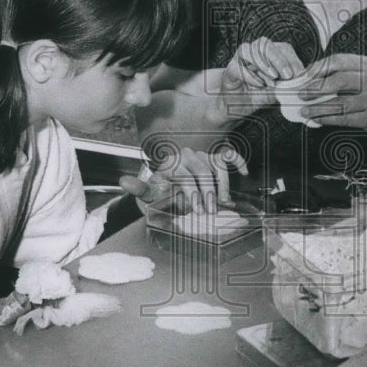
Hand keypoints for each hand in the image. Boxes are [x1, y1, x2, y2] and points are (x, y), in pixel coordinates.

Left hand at [119, 144, 247, 213]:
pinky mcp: (214, 158)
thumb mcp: (148, 193)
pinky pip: (228, 155)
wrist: (168, 190)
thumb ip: (138, 188)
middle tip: (210, 211)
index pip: (185, 175)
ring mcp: (202, 156)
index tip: (197, 209)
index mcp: (171, 162)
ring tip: (223, 202)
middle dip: (208, 192)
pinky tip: (243, 172)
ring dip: (222, 184)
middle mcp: (187, 155)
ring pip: (217, 164)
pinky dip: (237, 161)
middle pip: (203, 171)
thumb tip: (123, 182)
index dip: (192, 193)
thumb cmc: (160, 193)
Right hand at [218, 38, 304, 116]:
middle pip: (265, 44)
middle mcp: (254, 53)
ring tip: (273, 78)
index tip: (299, 74)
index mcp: (269, 54)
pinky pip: (238, 67)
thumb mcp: (278, 90)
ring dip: (264, 63)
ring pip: (248, 50)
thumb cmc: (258, 95)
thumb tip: (302, 79)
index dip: (292, 58)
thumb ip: (288, 83)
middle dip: (279, 59)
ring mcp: (240, 60)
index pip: (282, 48)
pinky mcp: (230, 70)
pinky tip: (259, 84)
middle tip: (288, 75)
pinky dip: (250, 75)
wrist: (238, 105)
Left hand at [296, 54, 366, 130]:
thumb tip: (307, 77)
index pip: (338, 61)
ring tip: (303, 111)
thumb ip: (341, 72)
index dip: (318, 68)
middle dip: (316, 88)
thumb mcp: (364, 73)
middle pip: (339, 81)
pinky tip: (316, 119)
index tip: (302, 76)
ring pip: (340, 104)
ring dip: (318, 108)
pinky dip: (328, 119)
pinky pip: (345, 119)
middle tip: (300, 94)